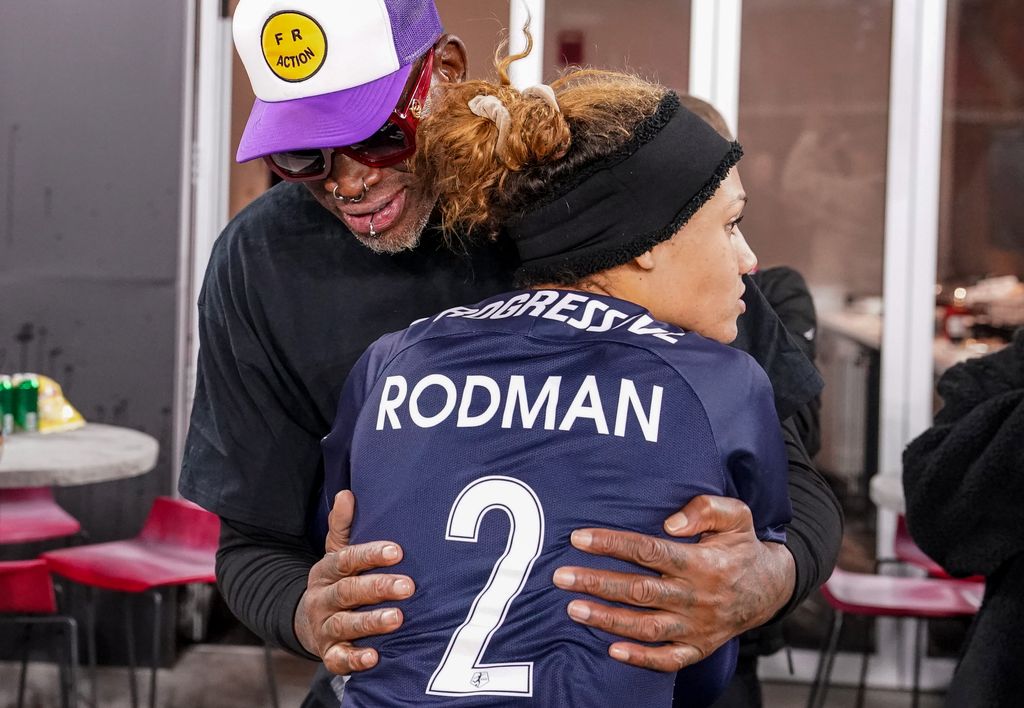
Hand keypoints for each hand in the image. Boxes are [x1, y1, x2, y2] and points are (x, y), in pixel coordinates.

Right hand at [294, 490, 414, 674]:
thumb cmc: (337, 581)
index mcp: (326, 571)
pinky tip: (374, 658)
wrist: (307, 622)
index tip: (397, 551)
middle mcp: (322, 598)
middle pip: (347, 591)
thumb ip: (342, 526)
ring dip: (370, 622)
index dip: (371, 555)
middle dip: (378, 588)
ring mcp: (323, 627)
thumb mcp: (335, 553)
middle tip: (408, 586)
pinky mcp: (328, 653)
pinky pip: (338, 659)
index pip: (346, 559)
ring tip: (397, 619)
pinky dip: (354, 660)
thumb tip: (347, 494)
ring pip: (344, 624)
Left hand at [552, 495, 794, 671]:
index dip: (613, 544)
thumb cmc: (742, 546)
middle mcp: (698, 597)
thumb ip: (706, 509)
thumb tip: (671, 522)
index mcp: (703, 562)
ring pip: (647, 627)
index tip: (580, 538)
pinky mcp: (699, 648)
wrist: (770, 589)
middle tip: (561, 577)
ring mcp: (697, 626)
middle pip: (640, 591)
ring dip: (608, 620)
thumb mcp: (736, 515)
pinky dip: (641, 659)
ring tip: (573, 609)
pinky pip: (669, 660)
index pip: (650, 551)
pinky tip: (612, 650)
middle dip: (597, 583)